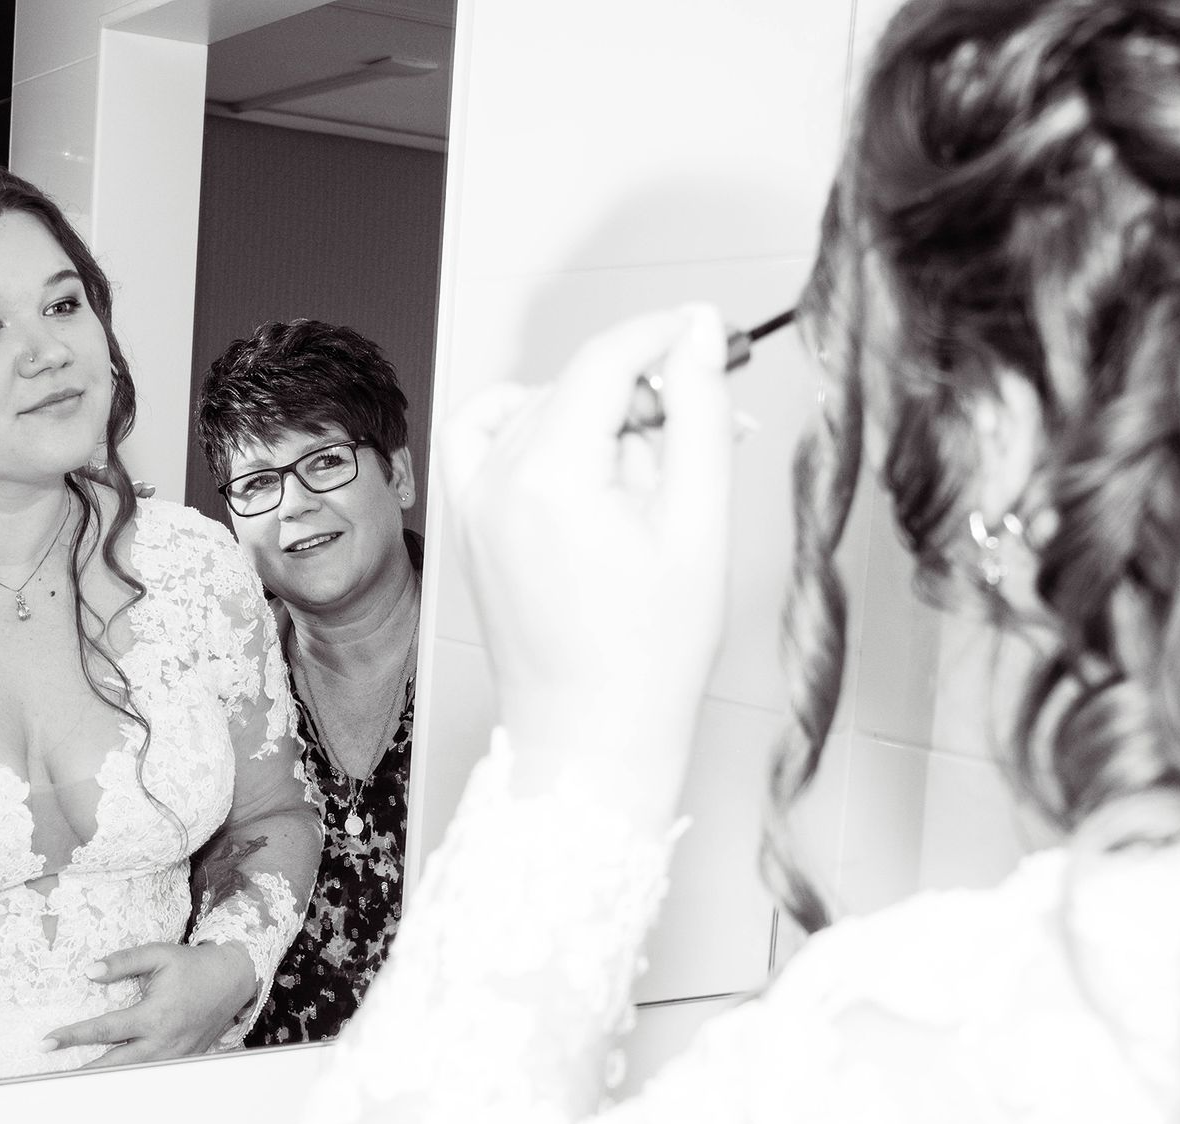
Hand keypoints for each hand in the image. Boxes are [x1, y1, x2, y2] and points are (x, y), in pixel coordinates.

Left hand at [38, 941, 257, 1067]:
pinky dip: (129, 1078)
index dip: (73, 1036)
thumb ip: (123, 962)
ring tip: (73, 1082)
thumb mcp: (158, 955)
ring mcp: (173, 1055)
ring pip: (132, 1075)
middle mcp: (162, 1042)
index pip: (104, 1030)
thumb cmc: (193, 965)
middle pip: (114, 1065)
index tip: (47, 1041)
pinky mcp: (182, 1060)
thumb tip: (89, 972)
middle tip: (52, 1077)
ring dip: (104, 1080)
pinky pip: (151, 1073)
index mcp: (154, 1016)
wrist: (232, 980)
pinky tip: (110, 1079)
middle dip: (81, 1072)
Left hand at [439, 306, 737, 824]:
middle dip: (645, 394)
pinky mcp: (468, 525)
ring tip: (650, 471)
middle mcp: (494, 479)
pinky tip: (581, 461)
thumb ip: (698, 413)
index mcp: (549, 475)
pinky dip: (532, 429)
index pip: (605, 358)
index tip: (709, 333)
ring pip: (539, 409)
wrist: (590, 738)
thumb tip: (696, 330)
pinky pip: (487, 439)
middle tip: (711, 437)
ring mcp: (472, 503)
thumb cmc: (650, 654)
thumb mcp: (697, 523)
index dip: (662, 334)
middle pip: (576, 384)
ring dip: (598, 416)